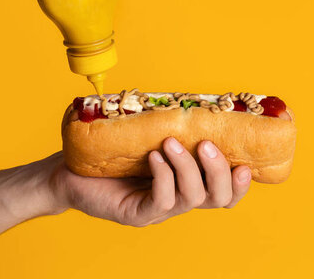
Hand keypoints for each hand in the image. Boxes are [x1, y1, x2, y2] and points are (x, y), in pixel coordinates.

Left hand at [47, 138, 251, 225]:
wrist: (68, 170)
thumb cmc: (108, 150)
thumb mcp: (144, 134)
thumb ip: (169, 124)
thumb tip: (189, 97)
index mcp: (185, 182)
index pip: (224, 192)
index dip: (240, 184)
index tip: (245, 165)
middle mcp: (177, 199)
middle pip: (217, 198)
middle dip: (219, 171)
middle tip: (205, 144)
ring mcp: (157, 210)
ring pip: (192, 198)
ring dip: (187, 167)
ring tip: (170, 143)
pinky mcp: (137, 214)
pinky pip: (161, 201)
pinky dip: (163, 176)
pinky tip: (154, 157)